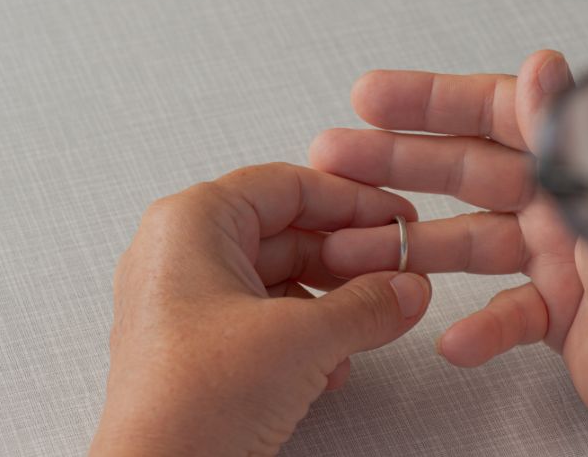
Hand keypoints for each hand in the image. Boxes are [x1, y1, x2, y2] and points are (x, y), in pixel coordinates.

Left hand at [89, 163, 431, 456]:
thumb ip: (367, 305)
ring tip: (374, 320)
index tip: (396, 218)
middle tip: (395, 272)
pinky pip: (265, 321)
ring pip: (280, 280)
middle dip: (348, 258)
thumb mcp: (302, 340)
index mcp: (191, 223)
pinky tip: (334, 364)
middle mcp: (182, 255)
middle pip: (287, 232)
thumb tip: (405, 288)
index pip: (287, 185)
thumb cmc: (190, 402)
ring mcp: (187, 303)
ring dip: (333, 303)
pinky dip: (307, 336)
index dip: (353, 200)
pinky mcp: (199, 348)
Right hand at [309, 51, 587, 455]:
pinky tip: (452, 338)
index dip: (434, 102)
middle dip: (399, 163)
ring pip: (471, 242)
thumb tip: (542, 69)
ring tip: (356, 249)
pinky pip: (503, 314)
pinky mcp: (560, 315)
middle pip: (471, 172)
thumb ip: (577, 144)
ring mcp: (562, 261)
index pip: (502, 115)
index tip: (375, 99)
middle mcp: (572, 206)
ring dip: (414, 247)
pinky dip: (475, 327)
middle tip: (338, 157)